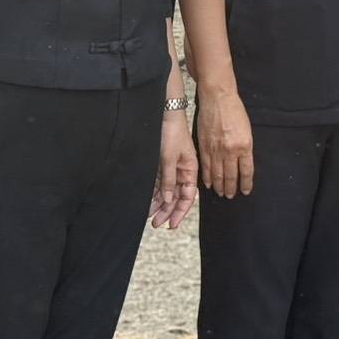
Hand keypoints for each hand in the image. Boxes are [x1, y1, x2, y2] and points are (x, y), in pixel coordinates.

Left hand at [151, 108, 198, 227]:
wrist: (165, 114)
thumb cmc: (171, 132)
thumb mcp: (169, 158)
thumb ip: (168, 180)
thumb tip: (168, 199)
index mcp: (190, 170)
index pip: (188, 197)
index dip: (180, 212)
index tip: (172, 224)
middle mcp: (182, 172)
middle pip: (176, 197)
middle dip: (167, 211)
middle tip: (157, 224)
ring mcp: (172, 168)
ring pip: (167, 191)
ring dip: (159, 204)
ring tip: (150, 216)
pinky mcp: (163, 164)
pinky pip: (159, 183)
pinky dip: (155, 193)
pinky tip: (149, 202)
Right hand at [196, 88, 253, 197]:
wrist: (218, 98)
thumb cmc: (235, 110)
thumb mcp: (247, 130)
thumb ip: (244, 148)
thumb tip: (242, 163)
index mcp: (245, 146)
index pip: (247, 171)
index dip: (246, 184)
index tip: (246, 191)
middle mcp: (230, 151)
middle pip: (231, 176)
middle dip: (231, 189)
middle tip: (231, 196)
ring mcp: (216, 150)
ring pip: (218, 175)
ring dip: (220, 186)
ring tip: (221, 193)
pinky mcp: (204, 147)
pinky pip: (206, 167)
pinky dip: (208, 178)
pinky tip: (209, 184)